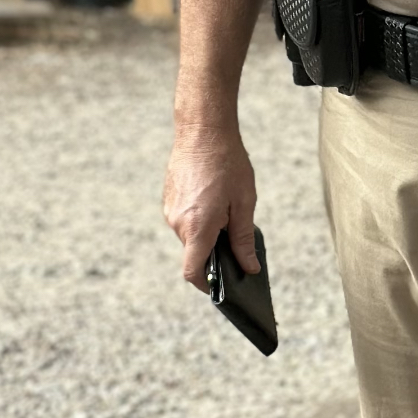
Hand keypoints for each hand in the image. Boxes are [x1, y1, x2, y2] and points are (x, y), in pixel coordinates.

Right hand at [163, 124, 258, 287]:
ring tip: (228, 210)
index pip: (192, 272)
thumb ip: (243, 239)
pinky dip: (199, 220)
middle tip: (238, 240)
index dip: (207, 285)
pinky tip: (215, 200)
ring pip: (190, 236)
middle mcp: (178, 223)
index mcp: (197, 228)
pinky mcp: (168, 199)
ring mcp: (170, 210)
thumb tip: (249, 267)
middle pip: (195, 253)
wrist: (202, 130)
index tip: (222, 287)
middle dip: (215, 253)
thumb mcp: (244, 204)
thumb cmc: (228, 164)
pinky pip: (184, 220)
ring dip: (208, 233)